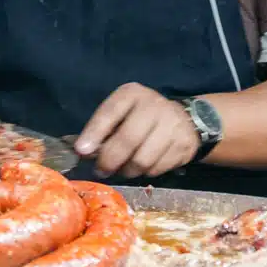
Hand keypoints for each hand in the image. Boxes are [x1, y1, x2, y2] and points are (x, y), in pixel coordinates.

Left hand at [75, 83, 201, 178]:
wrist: (185, 118)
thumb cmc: (142, 116)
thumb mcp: (122, 112)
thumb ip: (103, 128)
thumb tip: (83, 151)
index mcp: (133, 94)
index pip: (110, 112)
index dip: (94, 133)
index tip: (81, 151)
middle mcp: (155, 106)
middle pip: (128, 140)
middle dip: (110, 160)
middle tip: (102, 170)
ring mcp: (173, 125)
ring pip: (142, 160)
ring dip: (128, 170)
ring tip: (124, 168)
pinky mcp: (184, 145)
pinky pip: (157, 169)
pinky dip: (146, 172)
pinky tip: (145, 165)